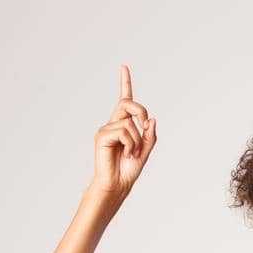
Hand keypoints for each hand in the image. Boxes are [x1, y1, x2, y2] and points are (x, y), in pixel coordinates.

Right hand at [91, 64, 156, 197]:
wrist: (118, 185)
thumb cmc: (128, 170)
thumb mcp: (145, 151)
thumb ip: (150, 135)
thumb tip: (151, 119)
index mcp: (124, 125)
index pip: (125, 100)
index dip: (125, 83)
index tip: (124, 67)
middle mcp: (113, 123)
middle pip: (127, 102)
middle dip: (140, 111)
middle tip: (146, 126)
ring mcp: (106, 129)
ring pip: (129, 122)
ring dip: (137, 140)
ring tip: (132, 154)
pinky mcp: (102, 136)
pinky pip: (123, 132)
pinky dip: (131, 144)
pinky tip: (126, 154)